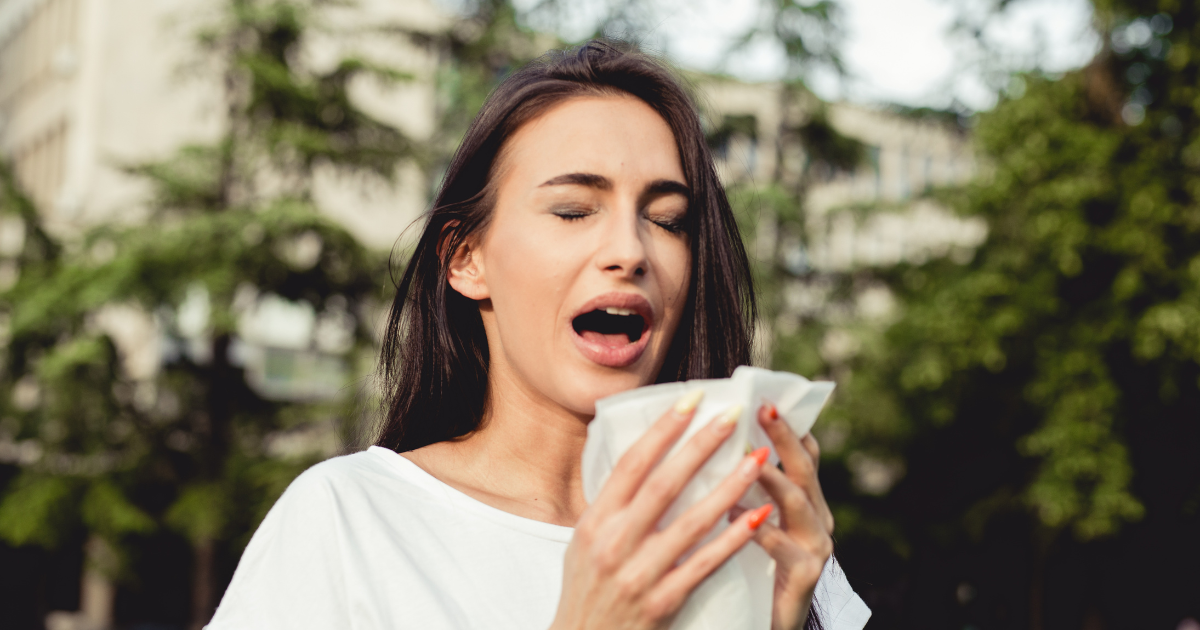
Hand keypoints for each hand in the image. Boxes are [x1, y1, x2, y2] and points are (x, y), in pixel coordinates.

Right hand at [550, 392, 774, 629]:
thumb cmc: (586, 592)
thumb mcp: (584, 543)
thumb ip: (612, 506)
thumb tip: (641, 458)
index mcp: (595, 521)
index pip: (632, 463)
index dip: (663, 428)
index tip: (692, 398)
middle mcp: (614, 543)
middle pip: (665, 484)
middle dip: (702, 445)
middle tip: (733, 415)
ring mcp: (639, 574)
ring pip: (692, 522)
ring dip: (729, 487)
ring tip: (759, 459)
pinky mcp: (662, 602)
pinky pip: (705, 564)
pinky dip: (732, 539)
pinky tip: (757, 517)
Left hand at [746, 402, 835, 629]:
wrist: (758, 628)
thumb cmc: (746, 570)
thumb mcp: (747, 521)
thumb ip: (739, 487)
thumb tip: (708, 441)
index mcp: (802, 502)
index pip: (801, 453)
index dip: (787, 424)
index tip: (765, 394)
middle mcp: (816, 519)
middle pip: (803, 468)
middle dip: (784, 436)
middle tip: (763, 409)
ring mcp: (815, 547)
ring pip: (799, 503)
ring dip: (774, 478)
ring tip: (749, 458)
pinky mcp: (805, 576)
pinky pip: (785, 548)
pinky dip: (761, 529)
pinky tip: (735, 515)